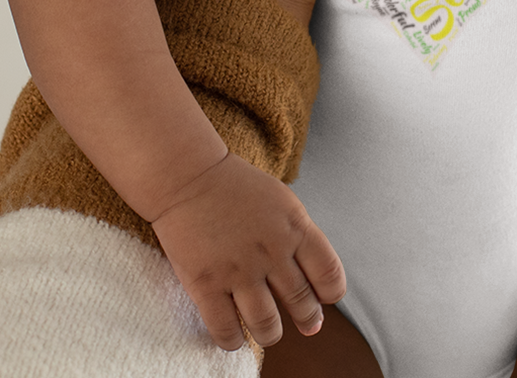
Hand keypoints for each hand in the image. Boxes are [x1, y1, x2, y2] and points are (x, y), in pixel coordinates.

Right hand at [148, 152, 347, 348]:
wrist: (187, 175)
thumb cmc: (235, 188)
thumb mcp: (282, 202)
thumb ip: (300, 237)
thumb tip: (314, 281)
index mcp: (295, 227)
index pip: (329, 275)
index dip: (330, 294)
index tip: (323, 298)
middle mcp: (271, 251)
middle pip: (301, 303)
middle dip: (307, 318)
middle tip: (305, 323)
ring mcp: (238, 270)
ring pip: (267, 325)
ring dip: (271, 333)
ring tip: (268, 329)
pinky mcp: (205, 283)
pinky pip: (226, 330)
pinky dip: (234, 340)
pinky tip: (235, 333)